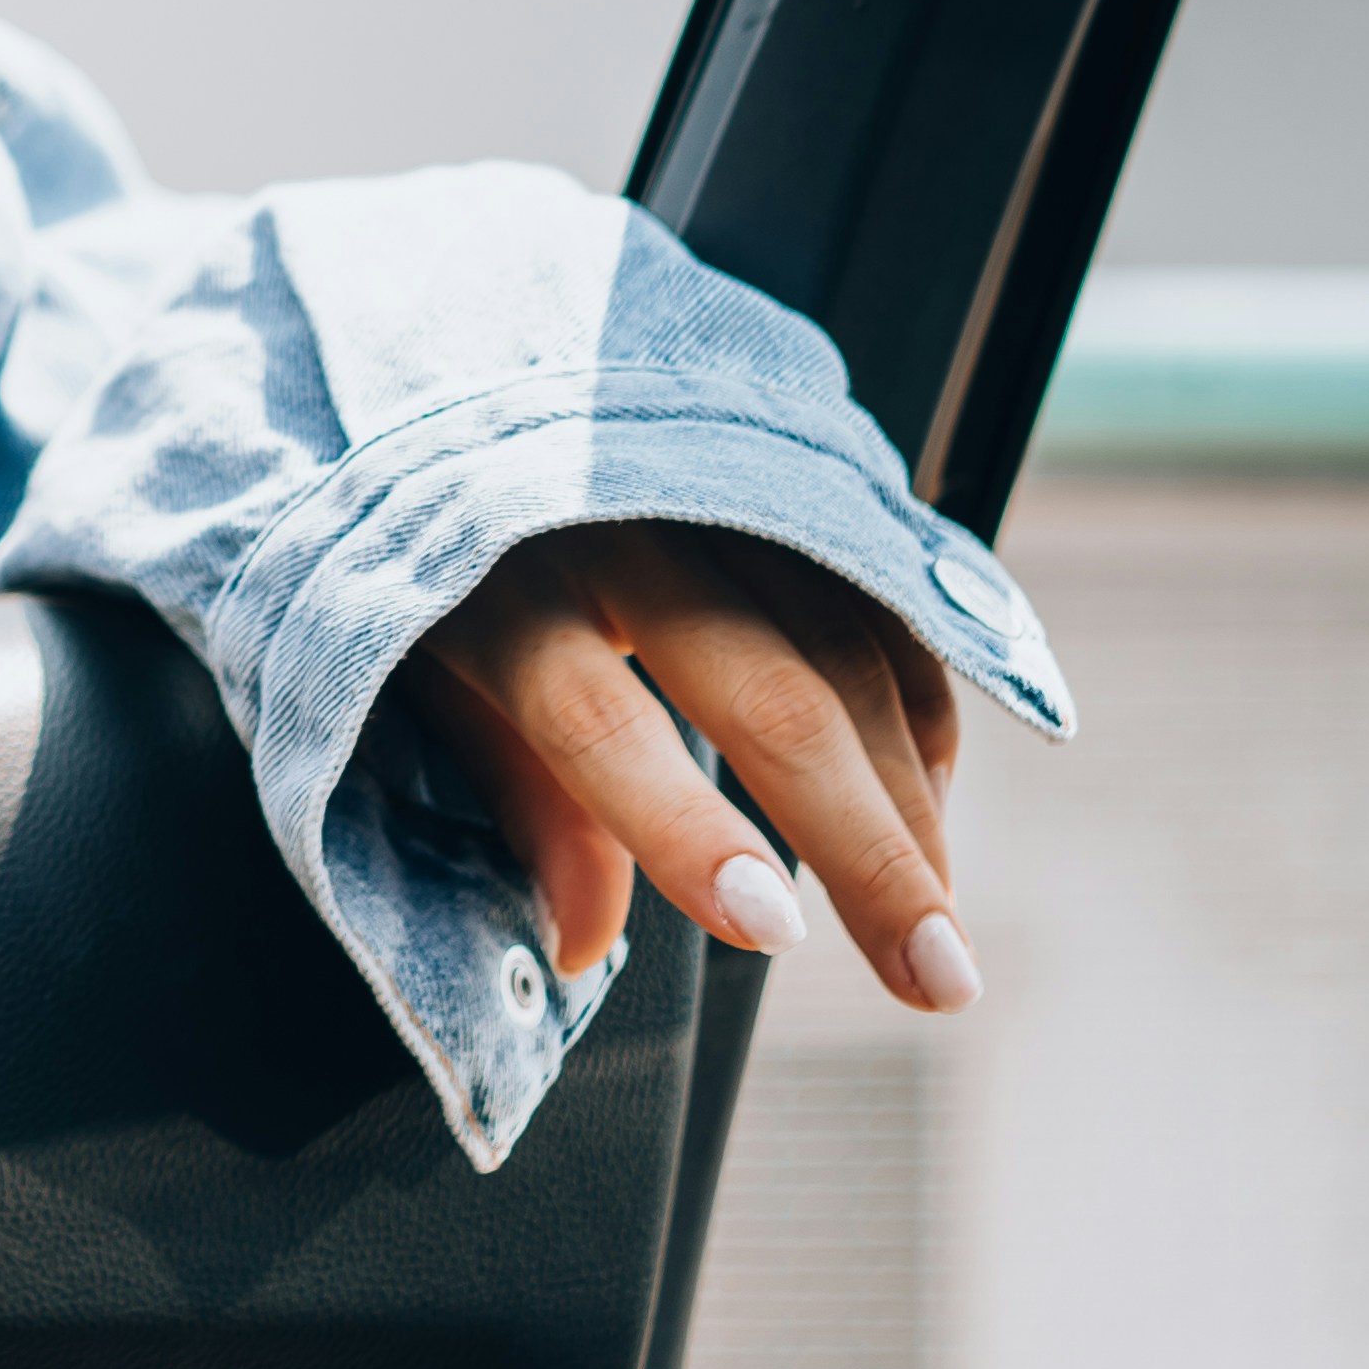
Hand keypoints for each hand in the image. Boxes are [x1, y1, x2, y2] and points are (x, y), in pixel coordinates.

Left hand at [404, 519, 975, 1012]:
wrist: (450, 387)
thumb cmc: (437, 564)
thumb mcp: (429, 682)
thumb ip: (521, 804)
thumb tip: (580, 948)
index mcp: (499, 587)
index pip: (598, 723)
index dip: (685, 832)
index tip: (776, 932)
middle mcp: (619, 527)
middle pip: (770, 699)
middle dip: (870, 851)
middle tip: (940, 981)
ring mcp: (716, 490)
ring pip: (851, 653)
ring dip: (911, 801)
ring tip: (935, 928)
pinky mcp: (786, 475)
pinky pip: (881, 603)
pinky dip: (915, 712)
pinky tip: (924, 805)